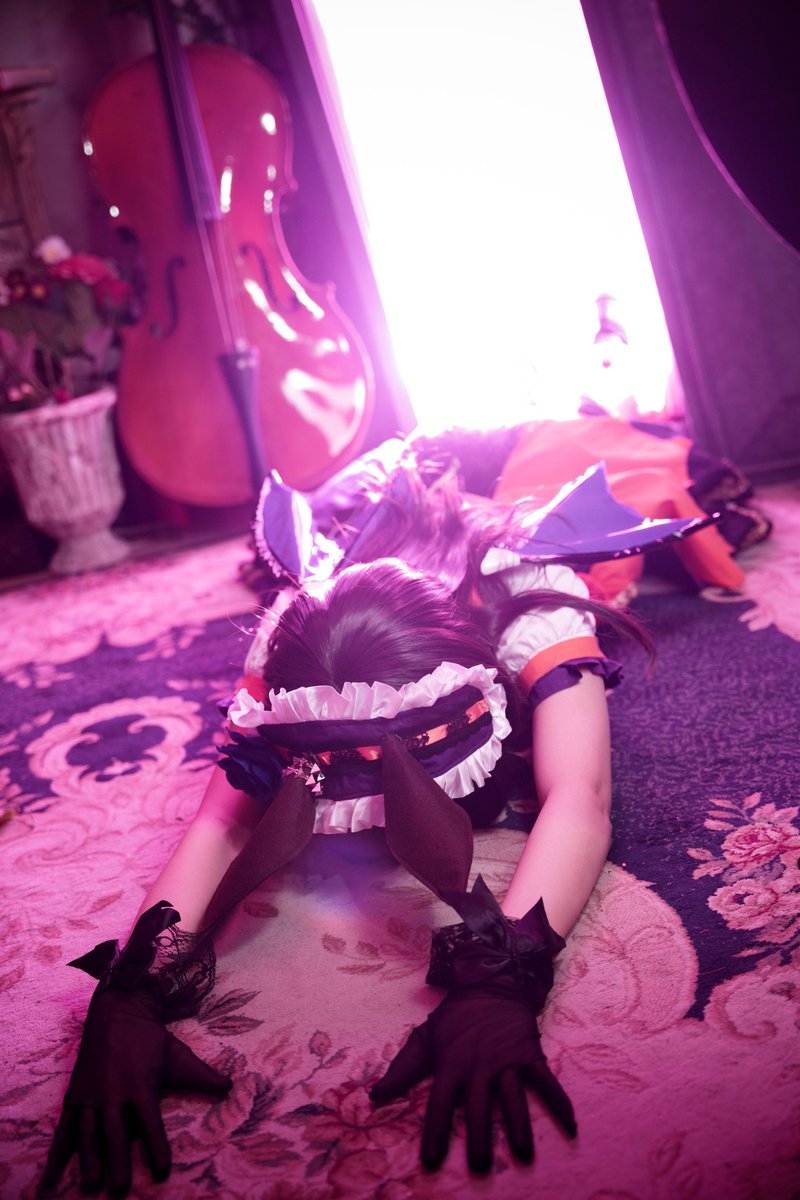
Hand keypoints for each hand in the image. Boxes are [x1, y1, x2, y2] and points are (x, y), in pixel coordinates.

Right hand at [41, 980, 230, 1197]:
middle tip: (120, 1191)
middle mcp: (114, 1093)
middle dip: (117, 1162)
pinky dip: (55, 1155)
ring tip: (89, 1187)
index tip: (162, 1171)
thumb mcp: (178, 1055)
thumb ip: (203, 1076)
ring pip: (88, 1134)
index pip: (151, 1123)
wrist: (117, 1011)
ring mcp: (91, 1095)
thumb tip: (233, 1087)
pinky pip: (63, 1129)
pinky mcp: (75, 1096)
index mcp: (141, 1086)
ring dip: (88, 1161)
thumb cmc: (150, 1039)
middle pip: (115, 1134)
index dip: (156, 1147)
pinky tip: (48, 1180)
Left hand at [370, 969, 574, 1171]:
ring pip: (513, 1098)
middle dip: (480, 1138)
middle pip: (479, 1107)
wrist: (492, 981)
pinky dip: (560, 1101)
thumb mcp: (424, 1038)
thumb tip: (374, 1096)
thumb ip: (402, 1069)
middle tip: (479, 1167)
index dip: (435, 1132)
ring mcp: (506, 1060)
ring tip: (522, 1154)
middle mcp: (478, 1065)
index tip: (432, 1161)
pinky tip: (571, 1125)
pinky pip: (546, 1081)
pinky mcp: (529, 1053)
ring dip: (518, 1126)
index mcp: (451, 1064)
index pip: (440, 1104)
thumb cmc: (455, 1017)